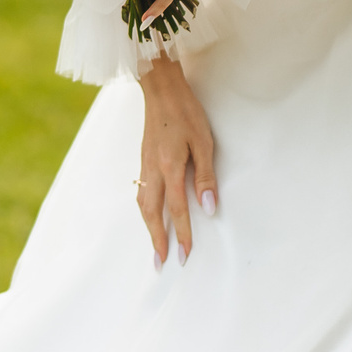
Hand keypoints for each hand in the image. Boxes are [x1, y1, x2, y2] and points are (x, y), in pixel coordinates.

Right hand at [136, 55, 217, 264]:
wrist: (160, 89)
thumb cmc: (186, 112)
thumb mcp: (204, 142)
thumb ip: (205, 177)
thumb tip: (210, 208)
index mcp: (169, 167)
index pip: (177, 209)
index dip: (182, 234)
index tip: (184, 255)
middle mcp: (153, 171)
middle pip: (152, 214)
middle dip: (157, 240)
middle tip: (161, 263)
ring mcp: (145, 166)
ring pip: (143, 205)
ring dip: (149, 228)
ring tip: (155, 246)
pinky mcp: (143, 160)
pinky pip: (141, 193)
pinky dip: (145, 211)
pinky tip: (150, 216)